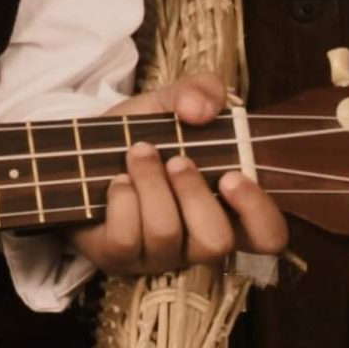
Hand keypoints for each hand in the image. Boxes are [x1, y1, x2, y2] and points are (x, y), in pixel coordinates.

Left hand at [69, 72, 290, 278]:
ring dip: (150, 184)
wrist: (80, 150)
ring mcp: (158, 254)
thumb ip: (199, 90)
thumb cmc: (139, 134)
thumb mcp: (171, 103)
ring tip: (137, 154)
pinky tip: (116, 181)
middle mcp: (196, 241)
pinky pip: (127, 238)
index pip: (268, 236)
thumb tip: (202, 110)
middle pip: (217, 243)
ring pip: (166, 233)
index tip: (233, 177)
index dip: (259, 213)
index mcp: (227, 209)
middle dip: (193, 194)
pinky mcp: (119, 257)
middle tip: (177, 160)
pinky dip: (121, 199)